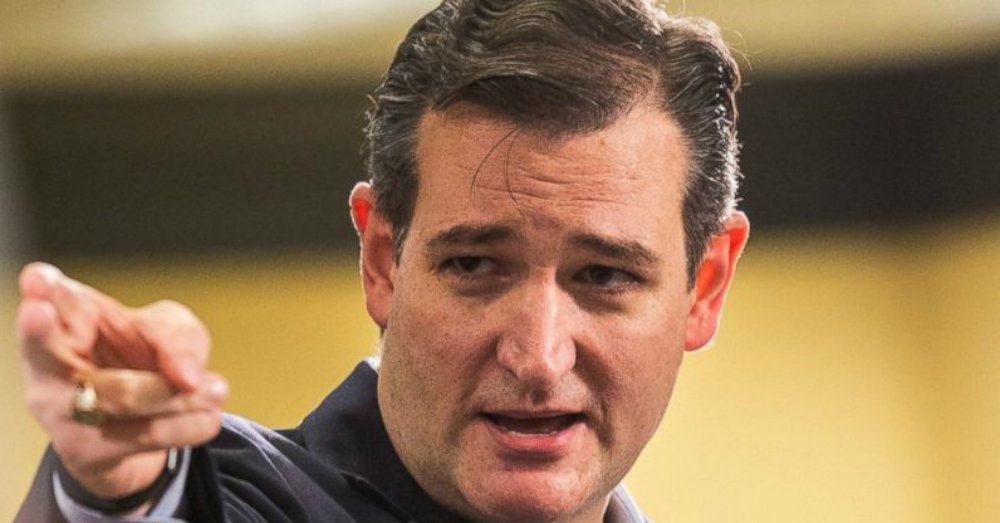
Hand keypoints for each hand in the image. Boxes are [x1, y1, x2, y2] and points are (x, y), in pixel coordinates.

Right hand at [16, 262, 227, 498]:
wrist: (142, 426)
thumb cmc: (143, 358)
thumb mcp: (169, 332)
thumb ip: (178, 339)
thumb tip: (186, 377)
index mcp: (64, 320)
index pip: (48, 301)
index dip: (40, 290)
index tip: (36, 277)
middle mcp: (45, 365)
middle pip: (49, 348)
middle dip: (45, 334)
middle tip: (39, 312)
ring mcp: (58, 410)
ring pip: (120, 395)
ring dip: (180, 396)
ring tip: (218, 389)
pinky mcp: (83, 451)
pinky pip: (144, 434)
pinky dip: (187, 425)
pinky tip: (210, 418)